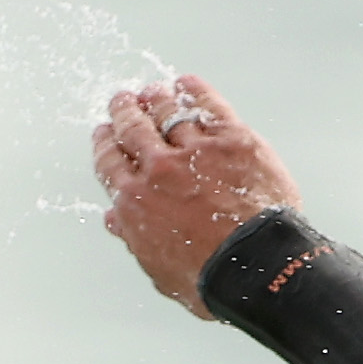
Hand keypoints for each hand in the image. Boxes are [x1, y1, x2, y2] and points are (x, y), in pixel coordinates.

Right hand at [92, 73, 299, 319]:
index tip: (104, 132)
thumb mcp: (158, 268)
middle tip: (122, 101)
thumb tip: (113, 218)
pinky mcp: (233, 140)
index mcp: (134, 201)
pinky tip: (186, 84)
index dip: (105, 142)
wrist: (258, 268)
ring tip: (151, 92)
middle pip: (133, 127)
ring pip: (166, 111)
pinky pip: (208, 106)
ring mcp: (196, 151)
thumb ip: (134, 237)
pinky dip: (194, 91)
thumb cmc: (210, 279)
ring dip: (155, 98)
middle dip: (124, 111)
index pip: (110, 160)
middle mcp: (158, 169)